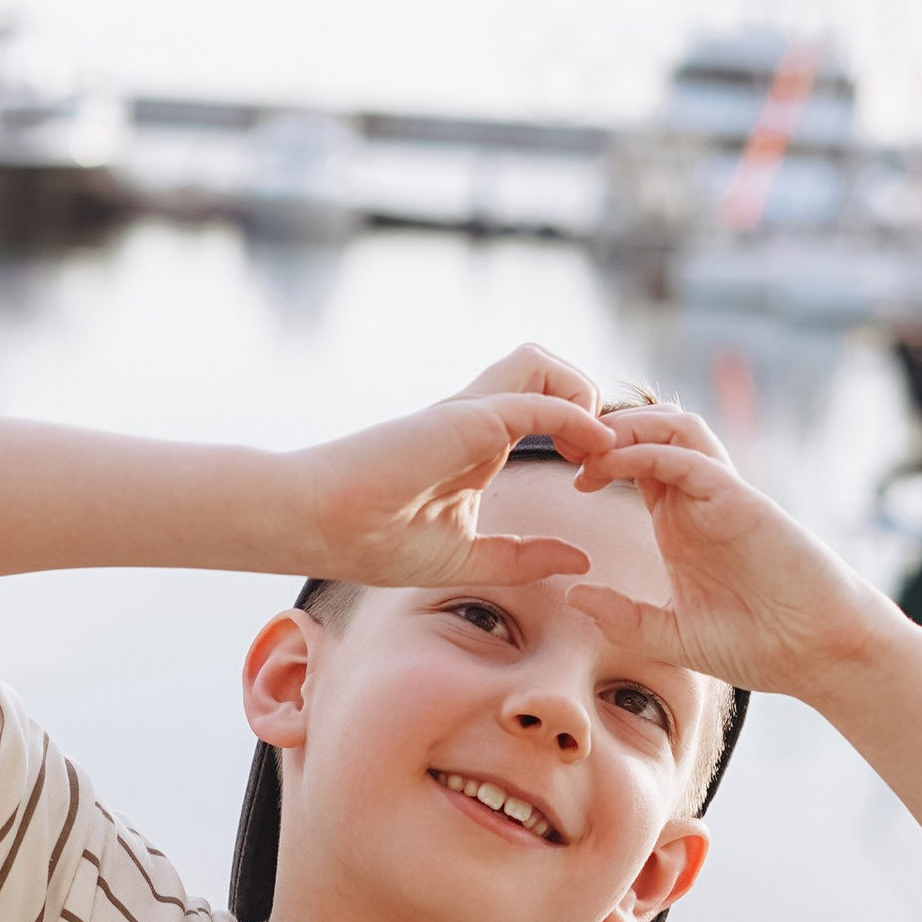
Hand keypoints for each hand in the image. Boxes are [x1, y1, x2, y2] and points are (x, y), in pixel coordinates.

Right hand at [293, 384, 616, 590]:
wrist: (322, 526)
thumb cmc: (375, 541)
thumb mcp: (470, 557)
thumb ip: (526, 557)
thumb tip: (581, 560)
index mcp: (478, 442)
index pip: (542, 404)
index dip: (581, 430)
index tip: (591, 479)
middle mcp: (477, 417)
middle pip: (546, 368)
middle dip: (589, 398)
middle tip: (598, 456)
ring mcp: (471, 412)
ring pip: (542, 361)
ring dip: (583, 394)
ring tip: (590, 450)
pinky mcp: (467, 418)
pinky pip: (538, 399)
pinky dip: (576, 416)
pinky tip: (591, 452)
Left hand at [567, 402, 901, 706]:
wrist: (819, 653)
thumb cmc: (758, 644)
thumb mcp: (671, 634)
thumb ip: (624, 616)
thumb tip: (574, 597)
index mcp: (679, 522)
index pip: (632, 464)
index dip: (592, 457)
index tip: (558, 473)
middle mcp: (699, 499)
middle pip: (649, 431)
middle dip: (603, 427)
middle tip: (559, 444)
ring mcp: (722, 495)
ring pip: (673, 427)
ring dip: (626, 427)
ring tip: (585, 448)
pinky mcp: (741, 501)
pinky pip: (689, 458)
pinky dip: (647, 451)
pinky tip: (612, 464)